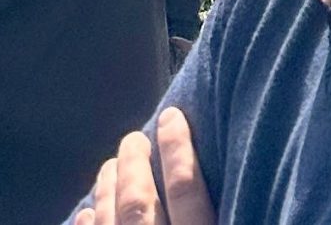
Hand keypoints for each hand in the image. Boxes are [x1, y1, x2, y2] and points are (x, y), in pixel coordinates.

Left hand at [76, 109, 212, 224]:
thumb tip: (243, 188)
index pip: (184, 191)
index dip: (177, 151)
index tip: (171, 117)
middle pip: (139, 203)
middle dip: (134, 165)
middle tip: (134, 139)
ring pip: (111, 222)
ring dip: (108, 190)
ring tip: (110, 166)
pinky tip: (87, 213)